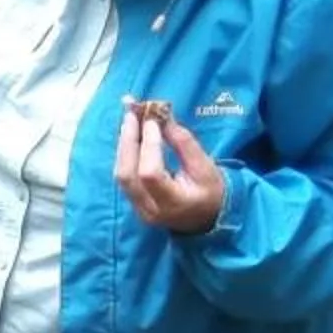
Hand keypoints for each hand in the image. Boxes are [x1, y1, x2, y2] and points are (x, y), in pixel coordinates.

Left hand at [117, 100, 225, 233]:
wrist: (207, 220)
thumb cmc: (211, 192)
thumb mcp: (205, 167)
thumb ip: (184, 143)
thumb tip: (162, 117)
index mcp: (173, 203)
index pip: (150, 174)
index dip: (148, 145)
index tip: (152, 121)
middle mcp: (150, 210)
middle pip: (127, 174)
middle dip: (127, 140)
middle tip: (131, 112)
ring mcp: (139, 209)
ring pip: (121, 175)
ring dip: (124, 144)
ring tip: (130, 118)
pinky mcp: (134, 204)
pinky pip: (123, 176)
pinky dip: (125, 153)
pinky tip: (131, 135)